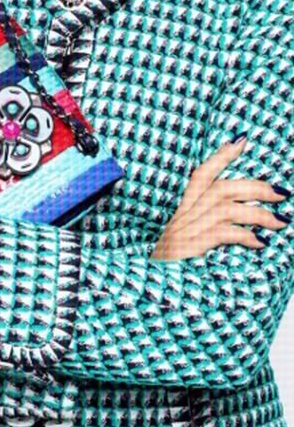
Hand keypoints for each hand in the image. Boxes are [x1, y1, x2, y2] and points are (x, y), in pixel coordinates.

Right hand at [150, 136, 289, 260]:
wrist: (147, 285)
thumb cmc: (167, 263)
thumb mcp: (178, 238)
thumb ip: (200, 222)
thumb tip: (239, 215)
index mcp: (180, 207)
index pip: (201, 174)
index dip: (221, 156)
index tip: (242, 141)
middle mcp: (183, 213)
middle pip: (221, 189)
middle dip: (255, 188)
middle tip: (282, 192)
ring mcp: (187, 229)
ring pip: (227, 209)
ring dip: (258, 214)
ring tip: (281, 221)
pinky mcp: (192, 246)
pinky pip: (223, 234)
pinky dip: (246, 236)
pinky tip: (261, 242)